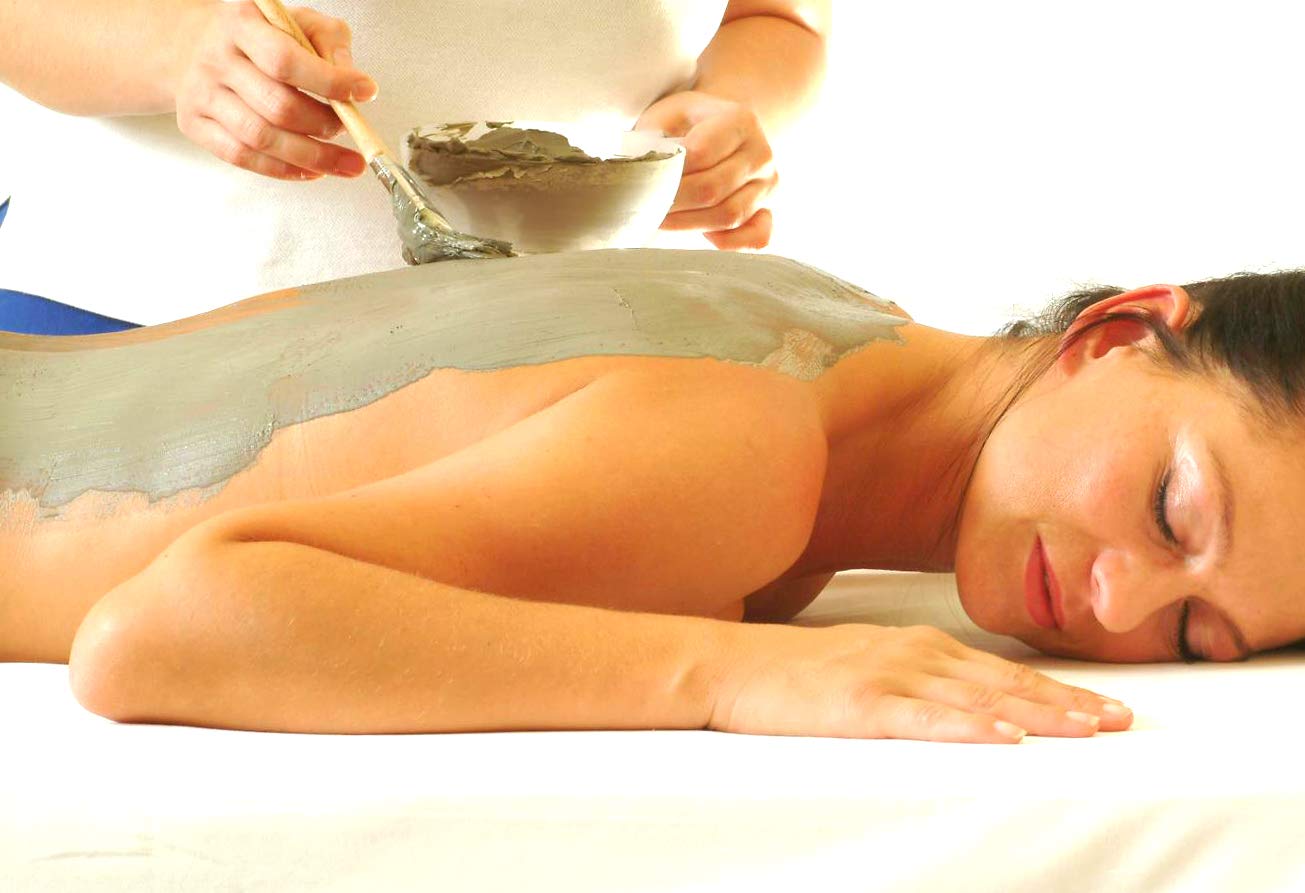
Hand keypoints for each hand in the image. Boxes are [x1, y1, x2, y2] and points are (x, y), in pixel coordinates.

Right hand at [173, 1, 376, 179]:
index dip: (330, 82)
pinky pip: (243, 157)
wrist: (196, 44)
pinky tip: (312, 170)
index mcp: (241, 23)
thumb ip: (328, 40)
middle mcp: (215, 58)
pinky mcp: (195, 124)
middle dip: (324, 125)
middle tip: (349, 129)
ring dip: (312, 157)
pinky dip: (284, 170)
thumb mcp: (295, 21)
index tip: (365, 91)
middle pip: (277, 106)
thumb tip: (353, 79)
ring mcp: (201, 94)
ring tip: (345, 162)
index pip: (286, 60)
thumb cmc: (258, 36)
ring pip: (261, 138)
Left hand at [635, 91, 777, 250]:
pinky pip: (757, 238)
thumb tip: (648, 179)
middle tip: (645, 205)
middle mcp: (761, 153)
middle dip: (672, 201)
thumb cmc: (683, 127)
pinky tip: (703, 235)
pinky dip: (730, 243)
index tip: (644, 178)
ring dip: (688, 224)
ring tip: (661, 218)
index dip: (669, 171)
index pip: (701, 153)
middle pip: (712, 188)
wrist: (714, 132)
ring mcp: (767, 185)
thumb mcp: (666, 118)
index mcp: (741, 120)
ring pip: (728, 216)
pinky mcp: (767, 211)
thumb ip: (657, 142)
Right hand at [710, 623, 1133, 742]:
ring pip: (979, 698)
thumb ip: (910, 676)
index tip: (1104, 705)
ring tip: (1087, 730)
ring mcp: (888, 676)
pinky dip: (971, 727)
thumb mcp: (862, 663)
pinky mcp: (861, 705)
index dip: (1057, 689)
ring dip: (1038, 714)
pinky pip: (926, 719)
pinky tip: (1005, 736)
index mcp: (917, 645)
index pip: (1002, 671)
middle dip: (1067, 702)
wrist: (728, 665)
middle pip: (1005, 682)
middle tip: (1121, 720)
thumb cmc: (791, 672)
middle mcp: (913, 653)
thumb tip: (957, 702)